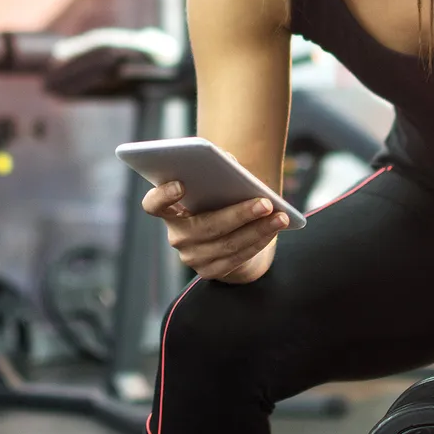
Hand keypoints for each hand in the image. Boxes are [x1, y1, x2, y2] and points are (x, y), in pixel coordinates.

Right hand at [141, 180, 288, 280]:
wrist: (226, 234)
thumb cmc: (218, 198)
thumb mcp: (217, 182)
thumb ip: (218, 168)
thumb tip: (230, 162)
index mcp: (170, 210)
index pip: (153, 205)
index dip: (163, 196)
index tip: (181, 183)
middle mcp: (176, 236)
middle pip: (204, 227)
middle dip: (238, 214)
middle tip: (265, 203)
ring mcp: (192, 257)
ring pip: (227, 244)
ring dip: (258, 229)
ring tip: (280, 216)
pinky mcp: (210, 271)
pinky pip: (238, 258)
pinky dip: (259, 241)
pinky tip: (275, 228)